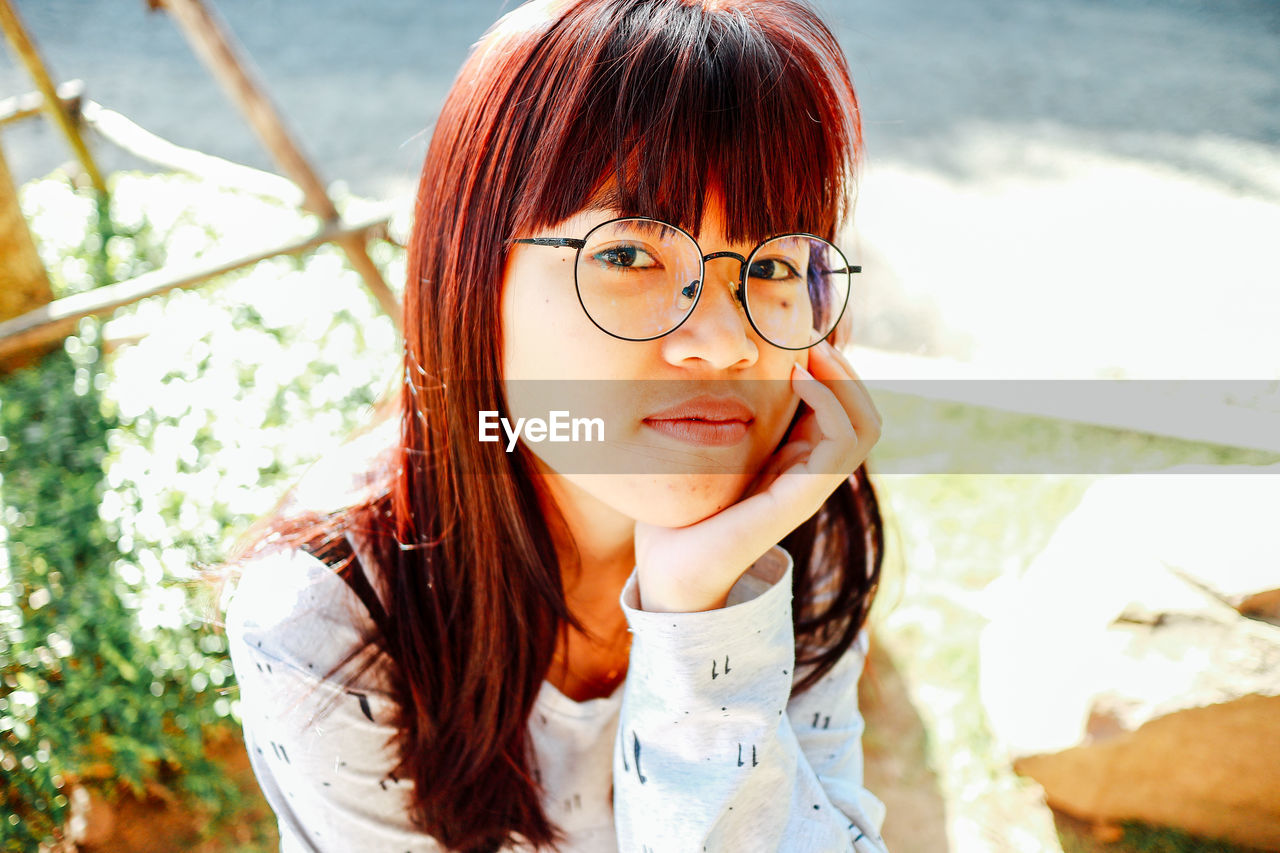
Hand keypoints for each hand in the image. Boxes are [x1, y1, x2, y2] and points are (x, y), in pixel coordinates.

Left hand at [633, 340, 882, 611]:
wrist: (670, 569)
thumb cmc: (682, 512)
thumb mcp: (707, 452)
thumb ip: (722, 420)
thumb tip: (716, 371)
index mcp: (796, 463)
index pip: (841, 410)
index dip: (831, 371)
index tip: (798, 338)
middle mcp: (811, 475)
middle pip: (863, 414)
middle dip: (845, 370)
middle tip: (812, 337)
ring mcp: (811, 487)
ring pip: (864, 425)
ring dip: (844, 380)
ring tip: (809, 353)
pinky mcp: (802, 497)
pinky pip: (841, 441)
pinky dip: (828, 401)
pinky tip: (795, 379)